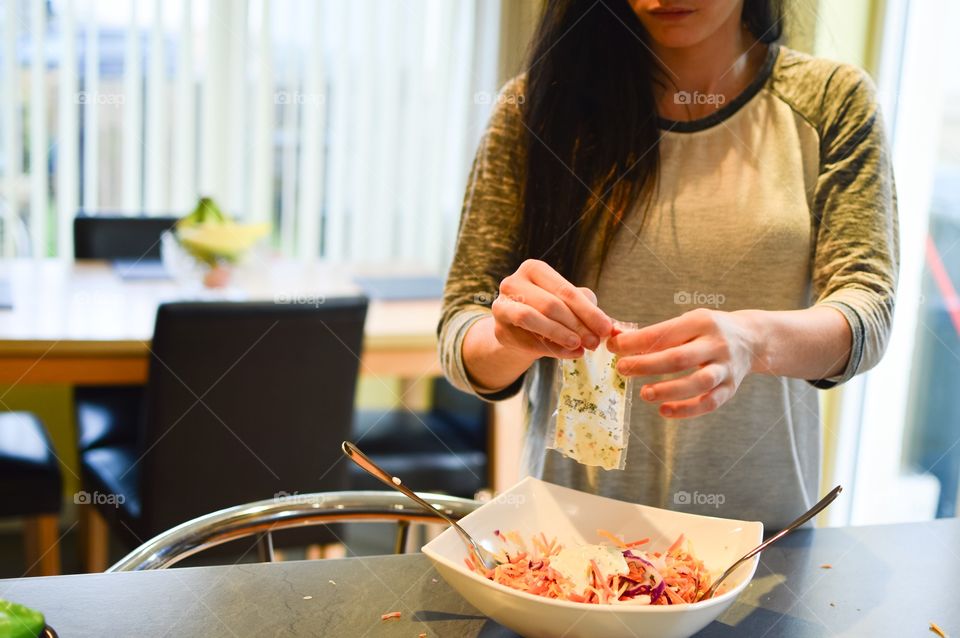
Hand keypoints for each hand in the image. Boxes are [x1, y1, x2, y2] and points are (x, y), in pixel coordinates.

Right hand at [491, 259, 612, 359]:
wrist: (520, 329)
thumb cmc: (549, 310)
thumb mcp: (569, 303)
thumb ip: (586, 309)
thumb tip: (607, 326)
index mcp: (533, 269)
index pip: (564, 290)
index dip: (588, 311)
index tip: (606, 328)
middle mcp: (513, 282)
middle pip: (549, 304)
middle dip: (576, 325)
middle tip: (594, 342)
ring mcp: (502, 306)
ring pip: (530, 319)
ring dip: (559, 334)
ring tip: (579, 346)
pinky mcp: (499, 330)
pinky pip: (525, 340)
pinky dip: (550, 348)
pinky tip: (568, 353)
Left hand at [607, 308, 758, 418]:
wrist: (752, 339)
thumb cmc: (707, 330)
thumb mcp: (686, 322)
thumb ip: (653, 333)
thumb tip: (613, 337)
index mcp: (701, 322)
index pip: (665, 332)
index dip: (637, 341)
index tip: (613, 347)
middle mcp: (716, 344)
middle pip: (679, 358)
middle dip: (647, 364)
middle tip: (622, 369)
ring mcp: (726, 368)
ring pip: (698, 382)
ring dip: (668, 390)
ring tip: (644, 394)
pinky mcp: (730, 388)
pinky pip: (710, 403)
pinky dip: (687, 409)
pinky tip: (664, 411)